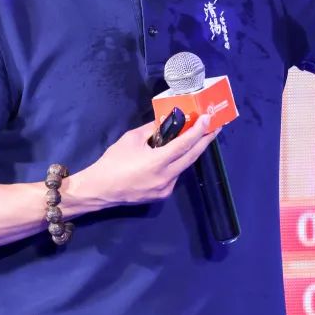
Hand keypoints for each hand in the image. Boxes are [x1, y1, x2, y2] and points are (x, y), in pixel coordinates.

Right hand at [69, 115, 220, 207]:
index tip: (208, 119)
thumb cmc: (113, 162)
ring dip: (191, 152)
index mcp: (157, 162)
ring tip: (197, 137)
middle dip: (205, 141)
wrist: (100, 189)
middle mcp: (166, 177)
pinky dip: (177, 164)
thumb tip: (165, 121)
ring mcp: (165, 189)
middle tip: (214, 127)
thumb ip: (151, 130)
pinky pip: (175, 176)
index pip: (184, 144)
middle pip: (192, 157)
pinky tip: (175, 155)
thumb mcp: (132, 139)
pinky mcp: (162, 195)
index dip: (198, 131)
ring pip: (184, 167)